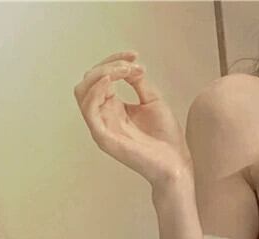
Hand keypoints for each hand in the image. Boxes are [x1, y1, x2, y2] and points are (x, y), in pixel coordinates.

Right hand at [73, 50, 191, 187]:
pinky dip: (96, 91)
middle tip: (131, 65)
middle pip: (88, 81)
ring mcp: (101, 128)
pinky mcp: (103, 138)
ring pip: (84, 92)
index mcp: (113, 108)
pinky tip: (112, 81)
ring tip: (124, 70)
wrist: (175, 164)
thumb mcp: (152, 100)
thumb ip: (137, 82)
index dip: (114, 60)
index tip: (135, 55)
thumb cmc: (165, 138)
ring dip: (102, 74)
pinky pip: (89, 109)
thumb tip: (127, 64)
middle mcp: (104, 116)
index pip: (100, 77)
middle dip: (107, 65)